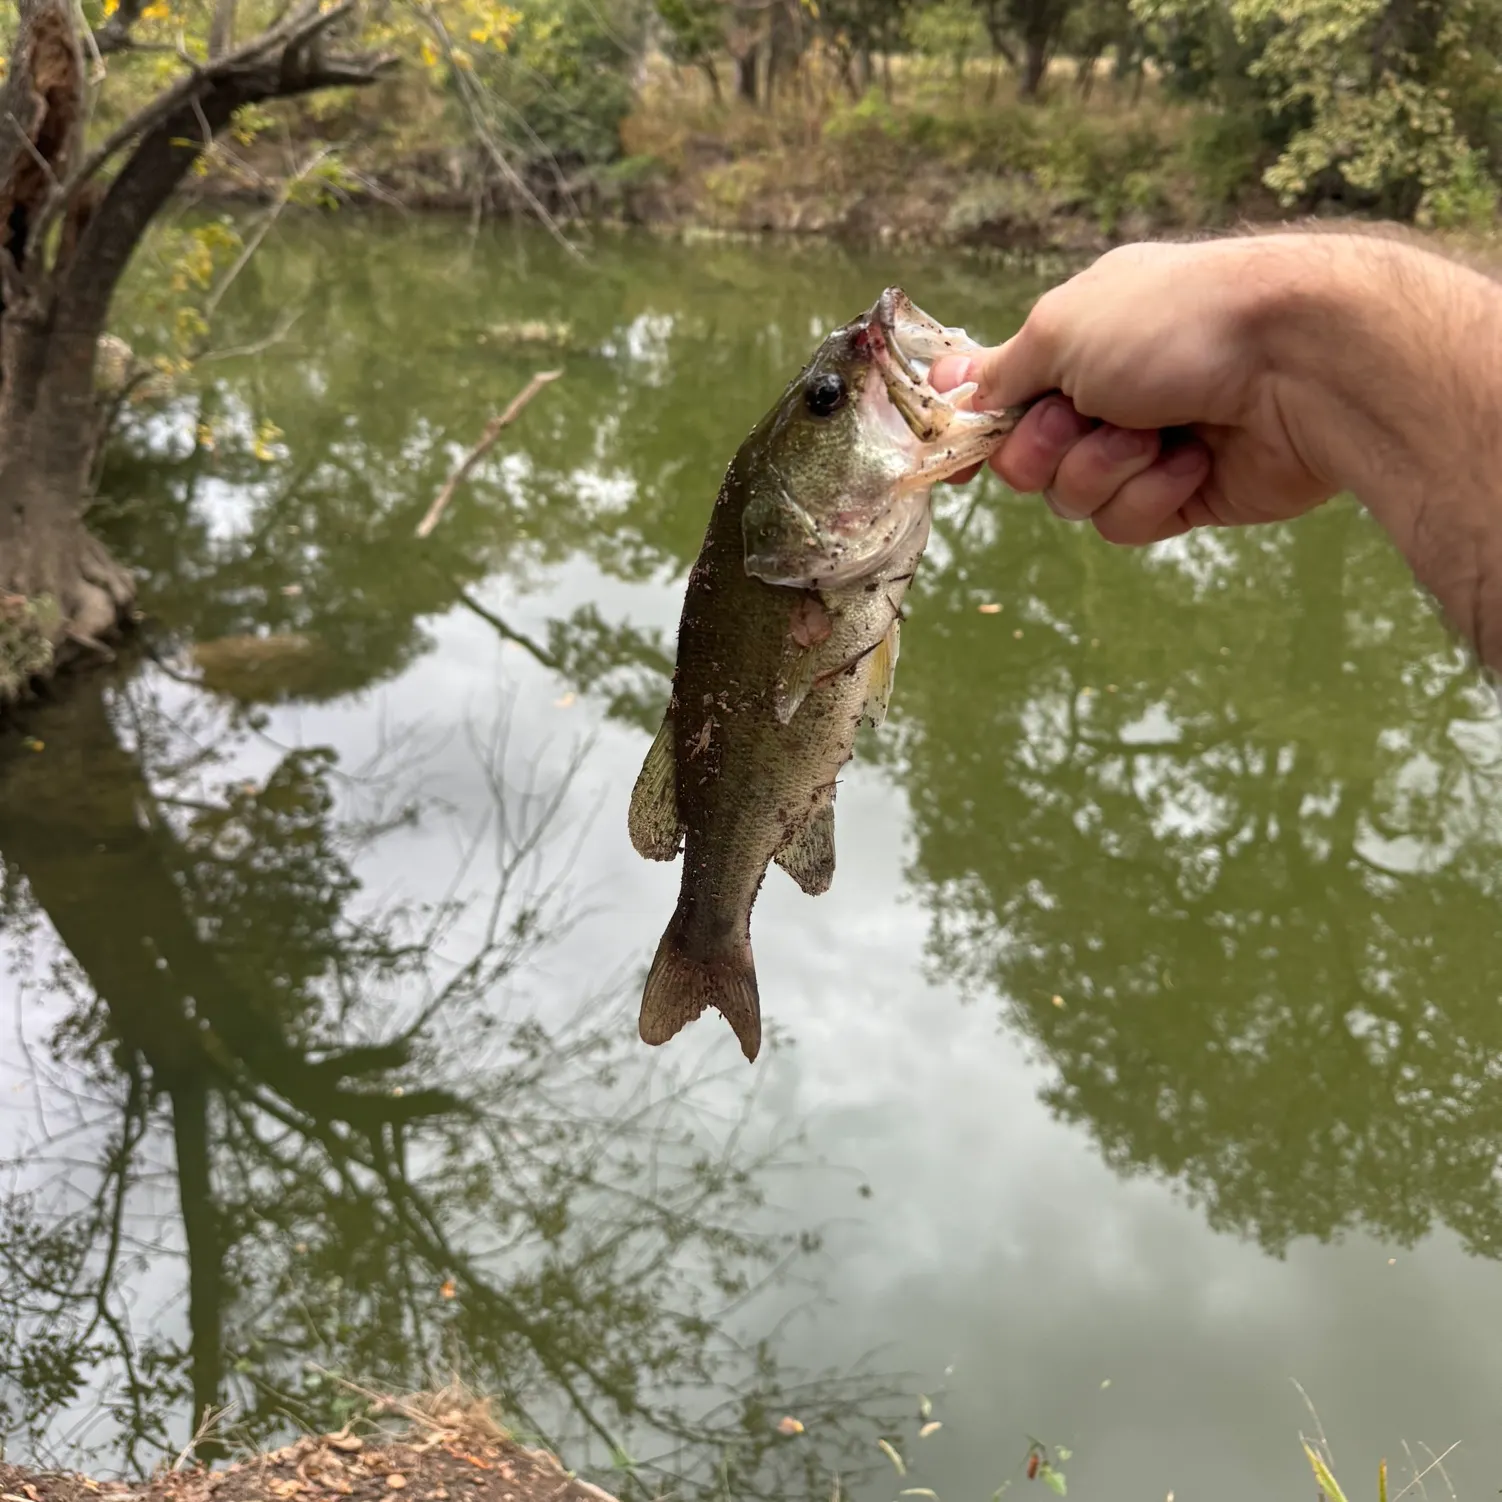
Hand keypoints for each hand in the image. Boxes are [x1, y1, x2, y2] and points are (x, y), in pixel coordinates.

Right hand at [931, 238, 1353, 544]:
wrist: (1298, 365)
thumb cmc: (1177, 325)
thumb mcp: (1062, 329)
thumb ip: (999, 371)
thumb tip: (947, 384)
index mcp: (1080, 338)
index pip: (1005, 396)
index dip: (979, 430)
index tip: (957, 459)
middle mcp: (1108, 392)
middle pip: (1026, 460)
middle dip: (1044, 449)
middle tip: (1082, 418)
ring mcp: (1144, 447)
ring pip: (1072, 499)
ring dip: (1103, 470)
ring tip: (1154, 435)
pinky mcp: (1182, 497)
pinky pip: (1125, 522)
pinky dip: (1151, 493)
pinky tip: (1194, 460)